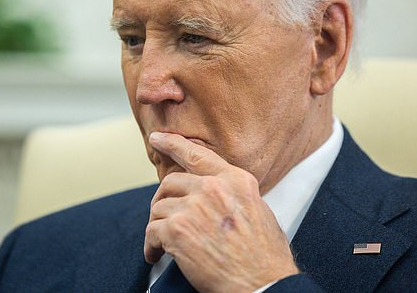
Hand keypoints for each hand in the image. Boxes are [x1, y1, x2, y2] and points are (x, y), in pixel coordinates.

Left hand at [145, 132, 298, 292]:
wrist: (262, 285)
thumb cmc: (265, 257)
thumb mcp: (259, 211)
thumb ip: (234, 194)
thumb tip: (216, 192)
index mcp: (235, 180)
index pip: (197, 154)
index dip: (173, 144)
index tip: (158, 138)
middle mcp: (213, 188)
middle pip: (171, 182)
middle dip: (164, 200)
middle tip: (163, 215)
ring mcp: (193, 208)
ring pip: (159, 208)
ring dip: (159, 226)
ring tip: (163, 243)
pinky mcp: (177, 231)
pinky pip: (152, 231)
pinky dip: (151, 246)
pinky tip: (156, 255)